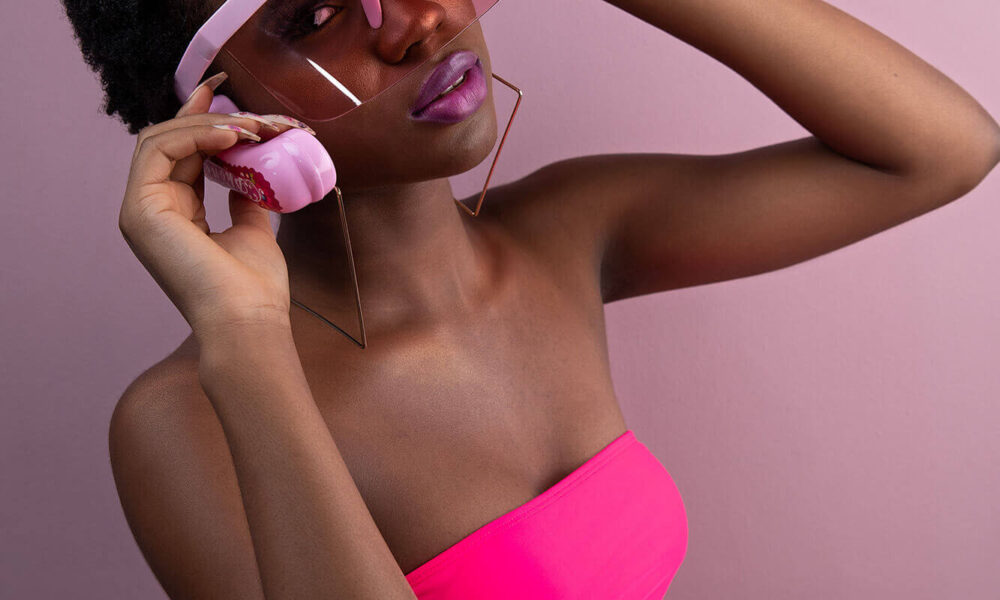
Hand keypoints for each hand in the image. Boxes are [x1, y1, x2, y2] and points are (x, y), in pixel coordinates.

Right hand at [118, 74, 302, 339]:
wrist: (247, 321)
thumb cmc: (254, 287)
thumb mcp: (252, 230)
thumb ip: (243, 198)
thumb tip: (249, 174)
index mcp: (174, 215)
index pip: (180, 153)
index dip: (200, 118)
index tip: (226, 93)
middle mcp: (151, 209)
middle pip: (170, 141)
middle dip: (216, 119)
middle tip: (261, 116)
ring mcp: (140, 209)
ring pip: (162, 139)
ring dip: (212, 126)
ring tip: (256, 129)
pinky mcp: (139, 209)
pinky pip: (159, 149)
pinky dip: (196, 136)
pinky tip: (234, 137)